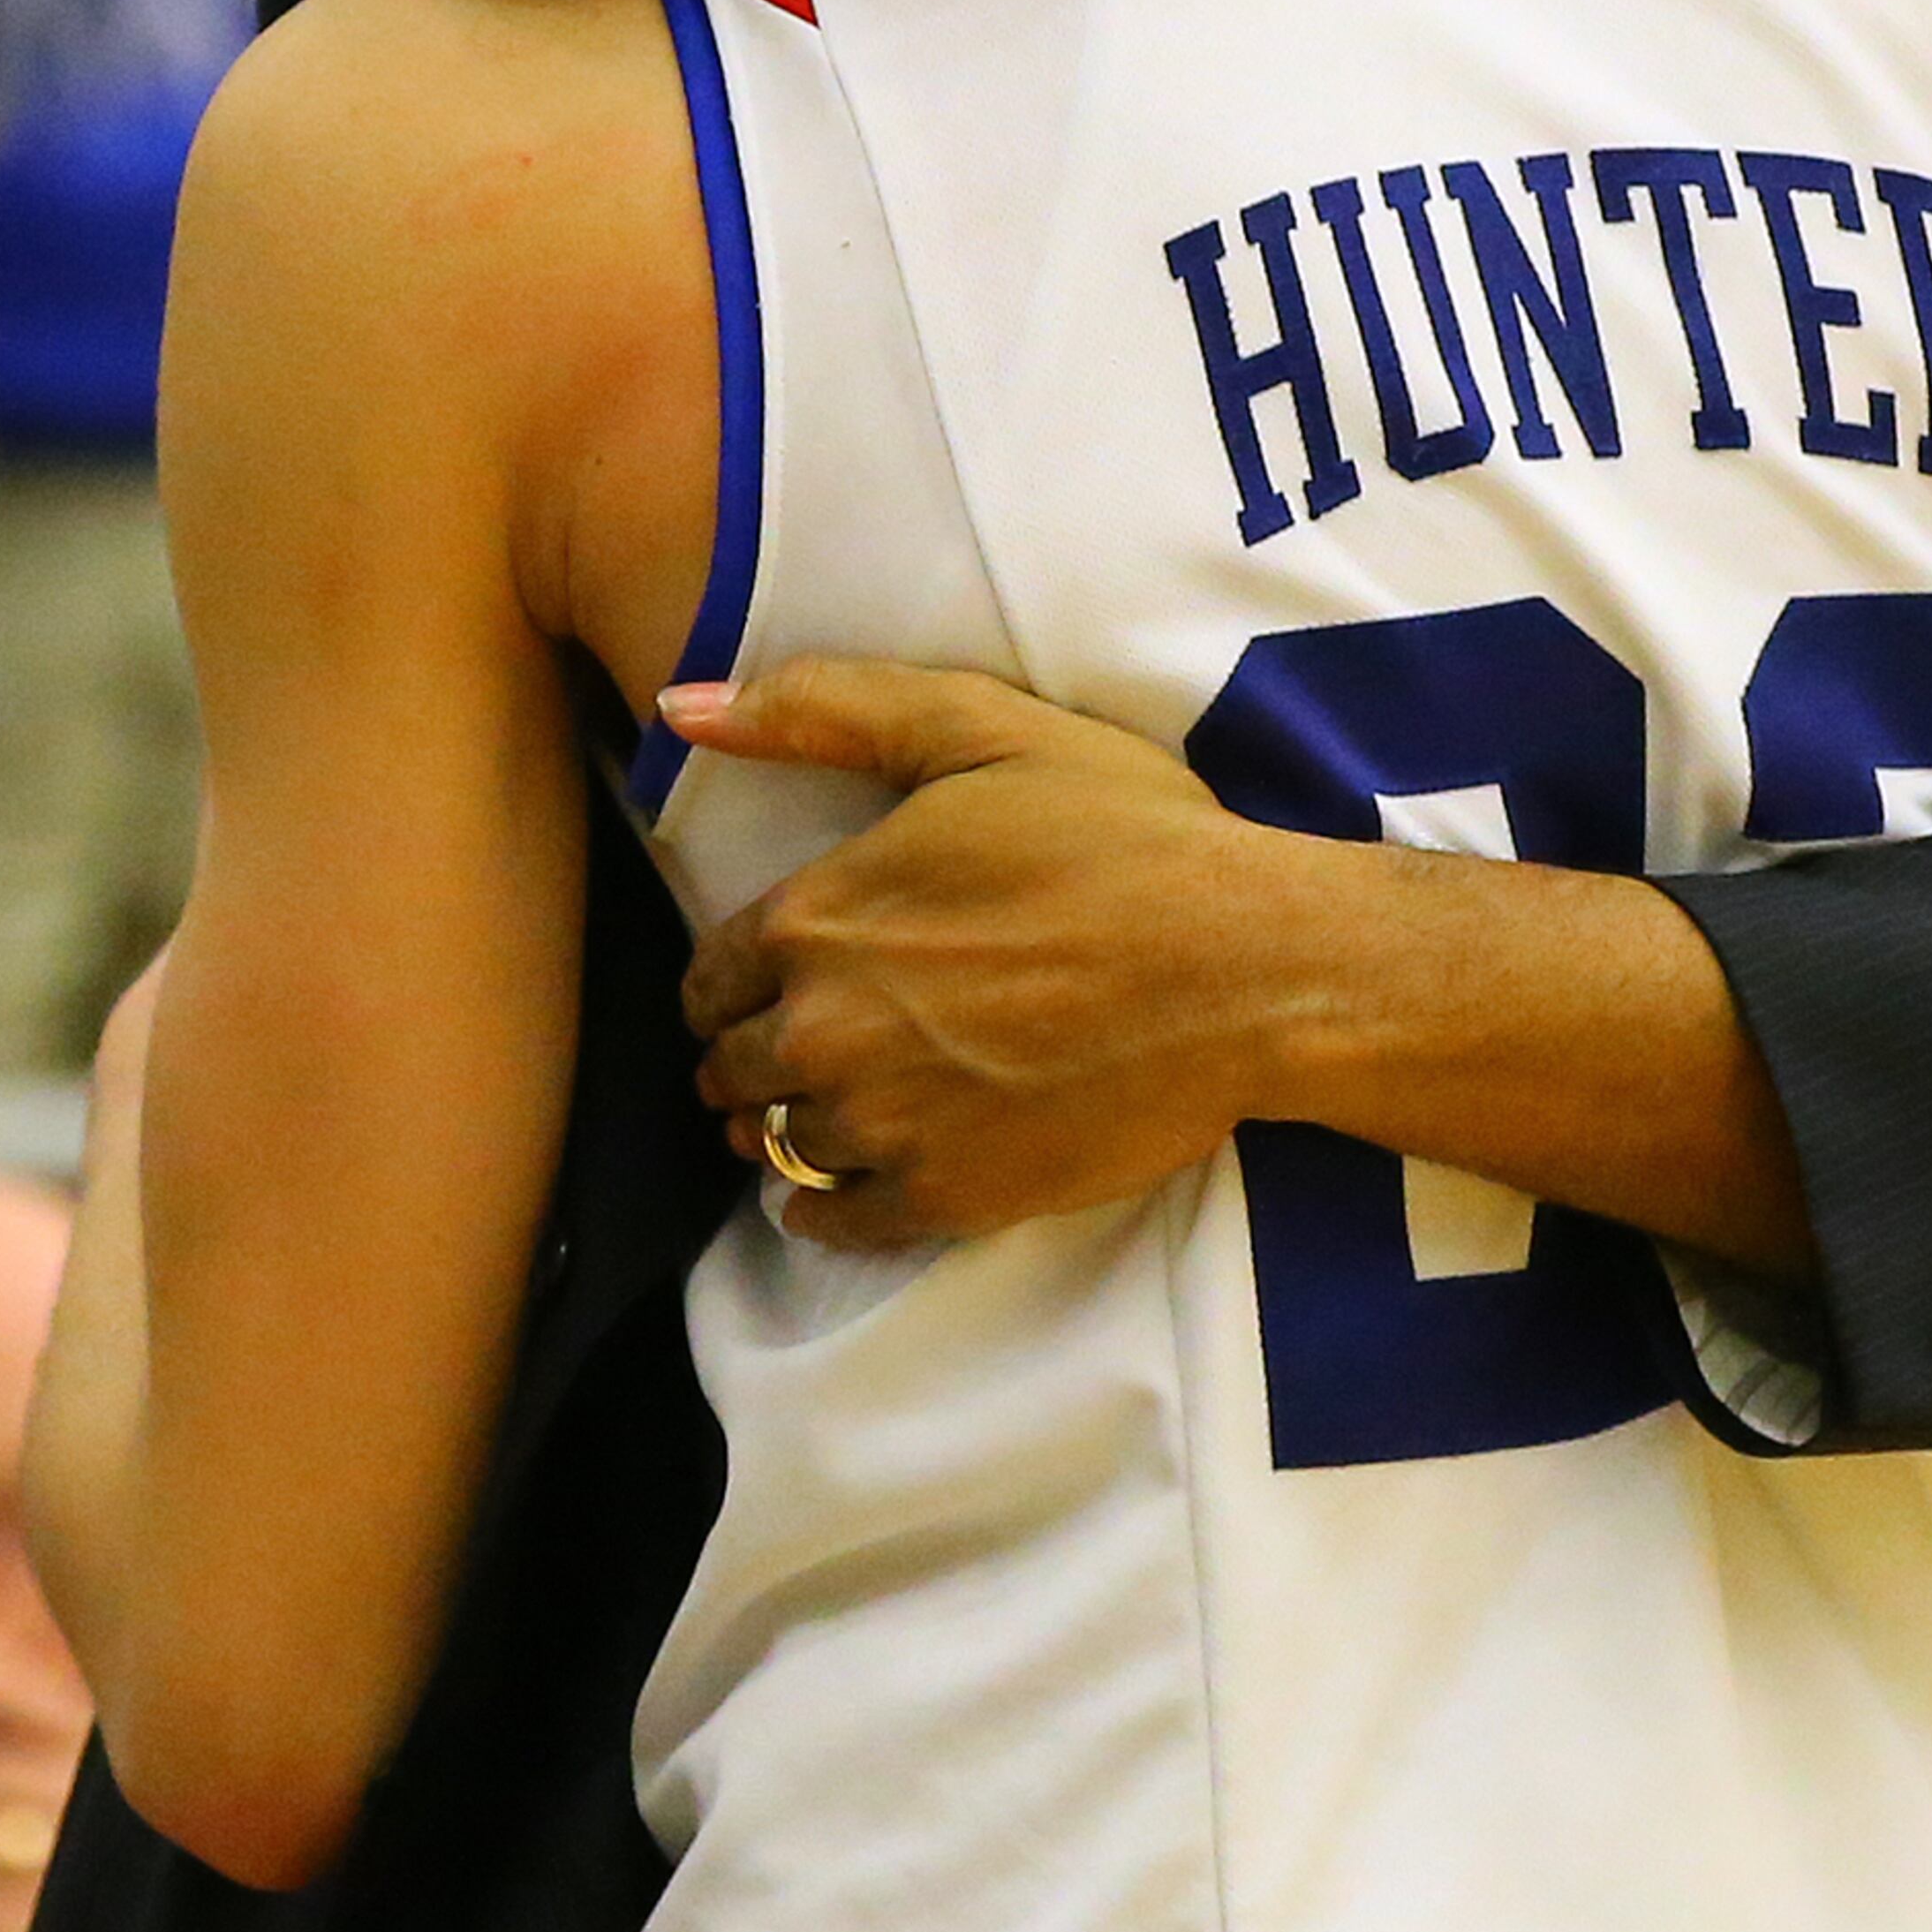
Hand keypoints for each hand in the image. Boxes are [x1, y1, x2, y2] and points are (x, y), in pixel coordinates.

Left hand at [673, 658, 1325, 1243]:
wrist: (1251, 969)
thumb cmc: (1128, 838)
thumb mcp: (983, 731)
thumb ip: (824, 710)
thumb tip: (680, 704)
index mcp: (818, 919)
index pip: (711, 976)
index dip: (740, 978)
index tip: (779, 979)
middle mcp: (825, 1032)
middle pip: (730, 1069)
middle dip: (754, 1055)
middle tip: (815, 1042)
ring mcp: (884, 1127)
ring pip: (776, 1146)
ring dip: (790, 1128)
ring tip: (844, 1105)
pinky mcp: (949, 1199)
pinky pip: (836, 1227)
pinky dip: (827, 1212)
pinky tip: (851, 1188)